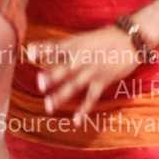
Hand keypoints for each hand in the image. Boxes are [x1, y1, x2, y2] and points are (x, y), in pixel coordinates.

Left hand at [27, 24, 143, 122]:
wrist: (130, 40)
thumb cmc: (104, 37)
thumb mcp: (83, 38)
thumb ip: (65, 46)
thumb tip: (45, 51)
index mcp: (75, 44)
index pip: (55, 46)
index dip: (42, 49)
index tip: (28, 53)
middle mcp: (81, 58)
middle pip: (64, 68)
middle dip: (52, 76)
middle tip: (39, 84)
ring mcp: (92, 71)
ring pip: (74, 85)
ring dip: (61, 96)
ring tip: (48, 107)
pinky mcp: (103, 81)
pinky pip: (91, 97)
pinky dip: (84, 109)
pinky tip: (76, 121)